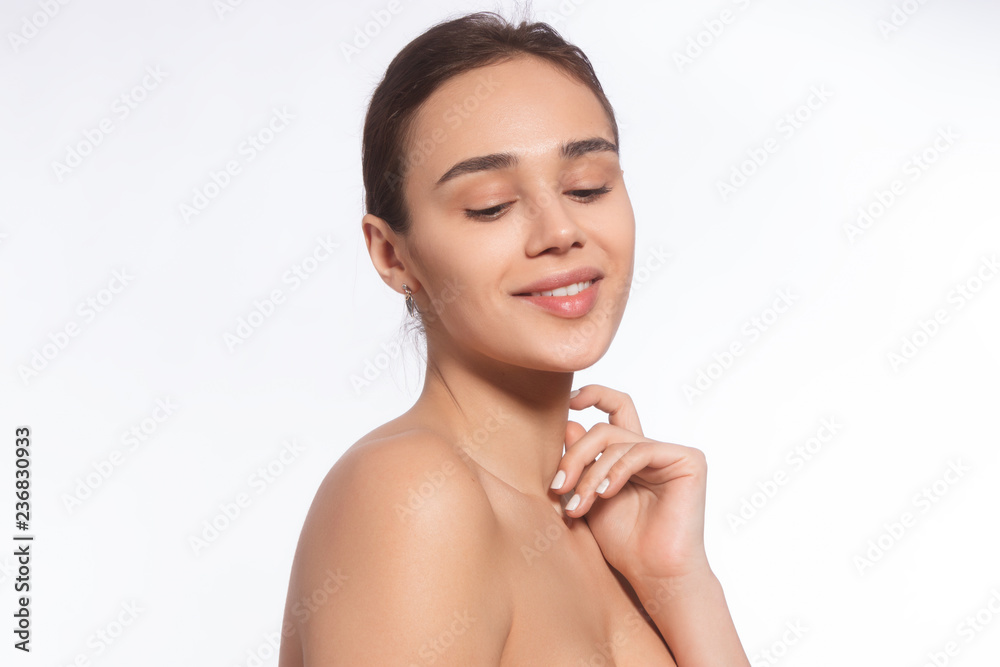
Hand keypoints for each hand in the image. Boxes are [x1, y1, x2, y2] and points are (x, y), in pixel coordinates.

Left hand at [550, 383, 710, 581]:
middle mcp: (650, 450)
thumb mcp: (588, 496)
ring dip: (590, 473)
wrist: (653, 573)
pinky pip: (640, 450)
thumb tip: (568, 422)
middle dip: (575, 454)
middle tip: (558, 486)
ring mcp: (670, 453)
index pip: (615, 409)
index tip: (568, 402)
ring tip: (578, 505)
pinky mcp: (688, 460)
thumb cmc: (624, 543)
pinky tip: (605, 494)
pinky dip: (616, 471)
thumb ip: (580, 462)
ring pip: (616, 440)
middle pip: (605, 427)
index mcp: (629, 455)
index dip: (593, 395)